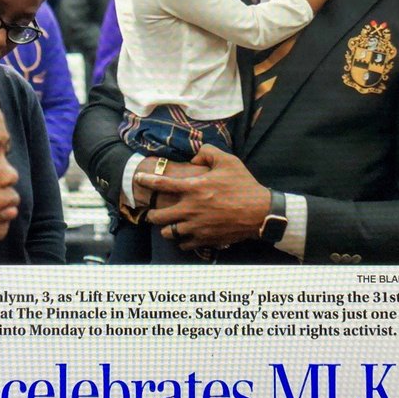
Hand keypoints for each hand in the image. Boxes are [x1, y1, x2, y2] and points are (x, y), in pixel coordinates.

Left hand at [141, 145, 270, 250]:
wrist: (260, 212)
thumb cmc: (244, 185)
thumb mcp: (228, 161)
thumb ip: (208, 152)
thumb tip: (194, 155)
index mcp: (194, 188)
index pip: (161, 184)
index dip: (146, 181)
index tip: (138, 179)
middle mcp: (191, 209)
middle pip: (158, 216)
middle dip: (152, 214)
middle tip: (153, 212)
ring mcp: (197, 226)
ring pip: (168, 233)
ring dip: (165, 229)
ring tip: (168, 226)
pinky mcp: (205, 239)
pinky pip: (184, 245)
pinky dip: (181, 241)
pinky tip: (184, 237)